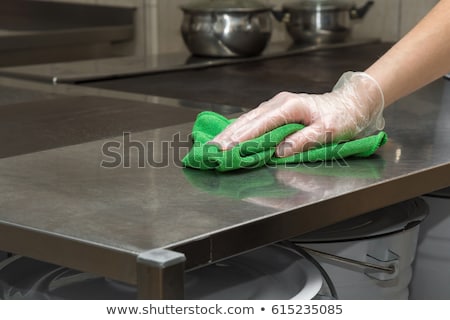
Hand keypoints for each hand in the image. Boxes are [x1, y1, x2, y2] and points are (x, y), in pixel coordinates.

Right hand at [211, 72, 384, 156]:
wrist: (351, 102)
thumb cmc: (343, 116)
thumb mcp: (329, 130)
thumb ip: (305, 140)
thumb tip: (280, 151)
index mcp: (289, 107)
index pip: (259, 124)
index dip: (240, 138)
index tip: (225, 150)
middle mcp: (278, 103)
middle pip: (247, 120)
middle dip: (227, 136)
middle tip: (210, 150)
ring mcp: (276, 106)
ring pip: (247, 119)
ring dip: (230, 133)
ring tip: (214, 145)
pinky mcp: (277, 112)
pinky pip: (254, 121)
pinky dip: (240, 130)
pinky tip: (230, 137)